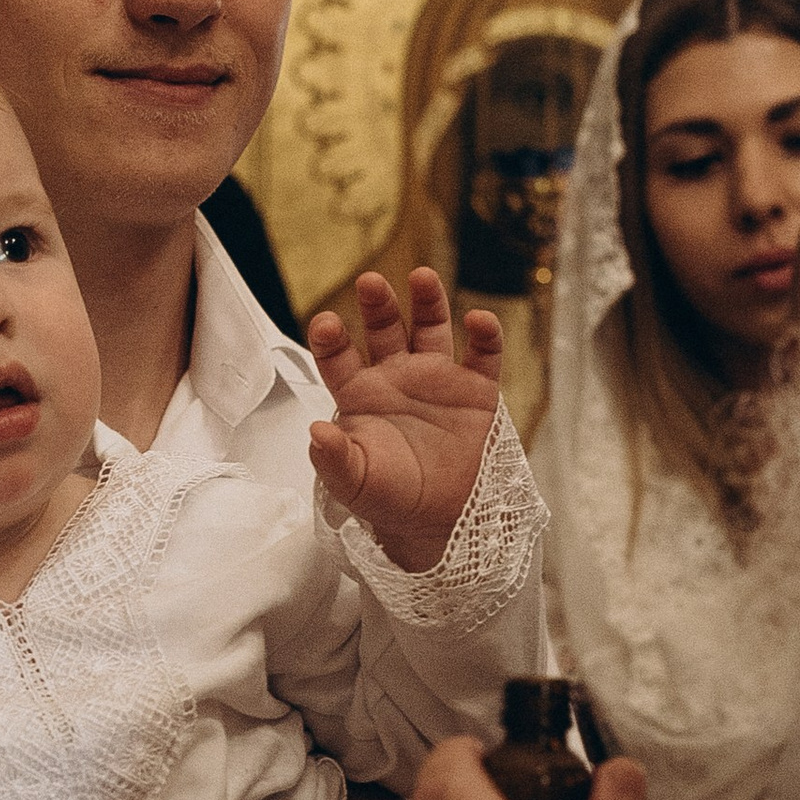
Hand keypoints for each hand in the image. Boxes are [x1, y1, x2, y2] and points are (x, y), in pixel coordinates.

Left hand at [305, 268, 505, 574]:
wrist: (442, 521)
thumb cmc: (391, 499)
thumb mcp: (355, 484)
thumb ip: (334, 458)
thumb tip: (315, 433)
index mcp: (360, 394)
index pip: (339, 357)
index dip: (331, 339)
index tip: (325, 324)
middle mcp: (396, 377)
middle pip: (384, 328)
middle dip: (377, 305)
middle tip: (369, 282)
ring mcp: (436, 379)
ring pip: (431, 327)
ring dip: (428, 301)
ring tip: (422, 277)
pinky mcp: (476, 390)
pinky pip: (484, 354)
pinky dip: (485, 334)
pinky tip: (477, 319)